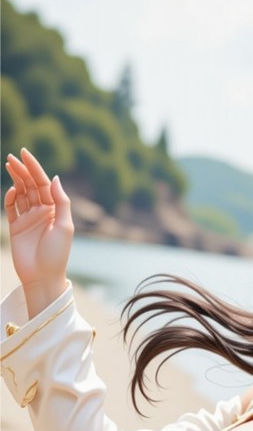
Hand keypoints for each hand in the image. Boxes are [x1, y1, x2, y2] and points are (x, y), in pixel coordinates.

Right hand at [4, 149, 72, 316]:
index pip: (43, 183)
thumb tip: (55, 178)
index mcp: (55, 209)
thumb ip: (61, 201)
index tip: (24, 153)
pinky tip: (11, 190)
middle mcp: (42, 211)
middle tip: (12, 157)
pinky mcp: (16, 227)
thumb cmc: (57, 254)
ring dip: (16, 180)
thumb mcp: (65, 226)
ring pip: (21, 194)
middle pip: (31, 185)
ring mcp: (28, 219)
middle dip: (22, 170)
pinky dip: (10, 198)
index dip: (34, 168)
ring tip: (9, 165)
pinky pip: (11, 208)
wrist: (42, 277)